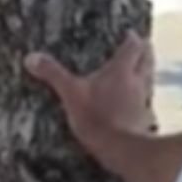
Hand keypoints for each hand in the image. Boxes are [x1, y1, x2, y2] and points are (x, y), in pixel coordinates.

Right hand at [25, 31, 157, 153]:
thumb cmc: (97, 117)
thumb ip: (53, 74)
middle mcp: (137, 81)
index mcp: (122, 69)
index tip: (129, 33)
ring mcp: (143, 99)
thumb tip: (31, 57)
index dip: (132, 37)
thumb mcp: (70, 93)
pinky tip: (134, 103)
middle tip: (140, 46)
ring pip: (150, 78)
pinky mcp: (144, 118)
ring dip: (146, 72)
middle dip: (145, 51)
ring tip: (138, 71)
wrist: (121, 148)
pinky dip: (142, 97)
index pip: (133, 45)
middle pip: (149, 58)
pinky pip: (146, 101)